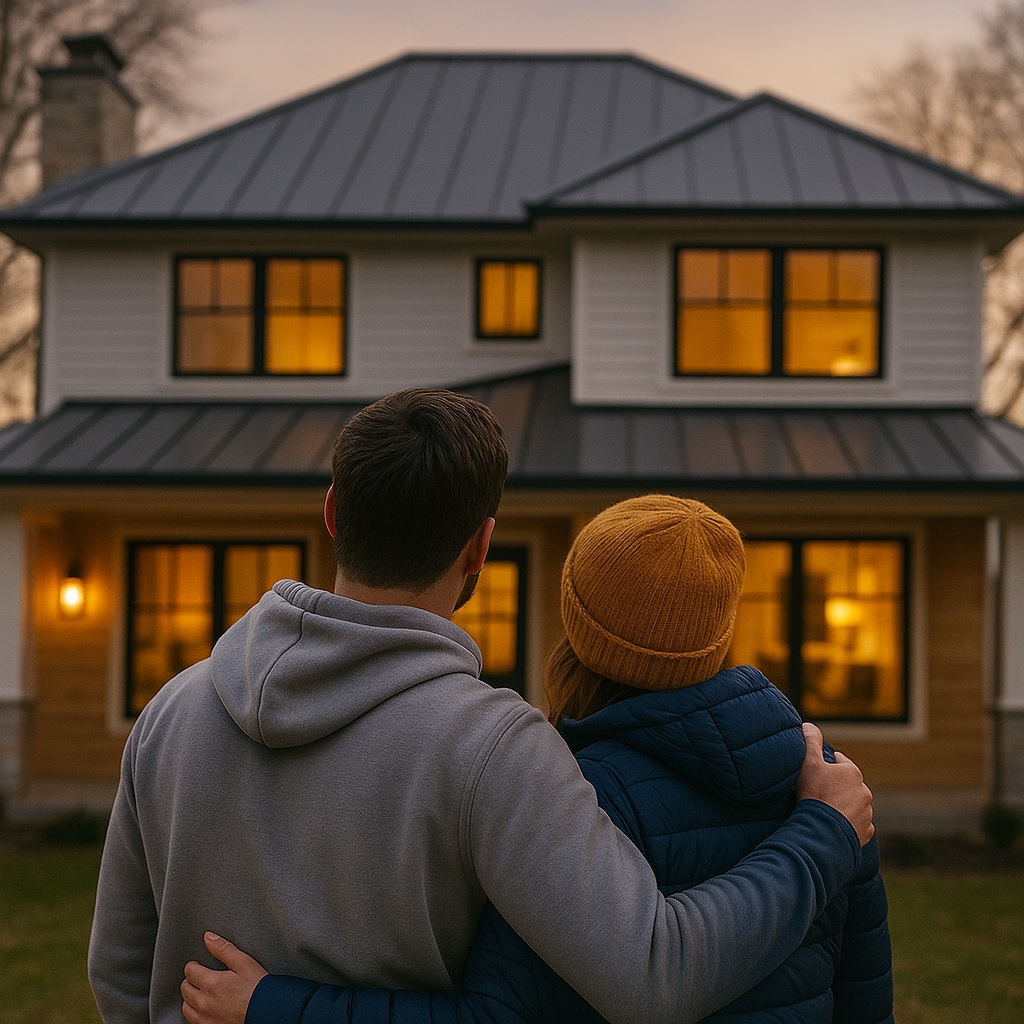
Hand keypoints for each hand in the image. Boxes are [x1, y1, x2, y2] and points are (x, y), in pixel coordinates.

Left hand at [181, 932, 267, 1023]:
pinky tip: (205, 1008)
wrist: (267, 1011)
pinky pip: (192, 1021)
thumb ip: (224, 948)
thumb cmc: (257, 988)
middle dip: (191, 980)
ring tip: (202, 992)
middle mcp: (204, 1003)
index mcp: (211, 983)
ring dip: (191, 998)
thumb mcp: (244, 962)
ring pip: (186, 1007)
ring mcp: (205, 1019)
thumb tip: (209, 938)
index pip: (189, 970)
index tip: (198, 964)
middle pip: (185, 988)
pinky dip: (195, 1013)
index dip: (193, 965)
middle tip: (200, 976)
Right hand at [795, 722, 873, 845]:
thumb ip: (810, 740)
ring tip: (826, 811)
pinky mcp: (865, 832)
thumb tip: (808, 724)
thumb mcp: (808, 762)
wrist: (821, 830)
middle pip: (848, 785)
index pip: (840, 762)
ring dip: (844, 806)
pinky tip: (835, 825)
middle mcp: (864, 791)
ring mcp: (866, 813)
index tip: (816, 773)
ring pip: (854, 805)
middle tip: (818, 793)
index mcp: (852, 772)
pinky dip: (849, 824)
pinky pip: (858, 824)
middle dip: (837, 787)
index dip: (826, 766)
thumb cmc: (814, 794)